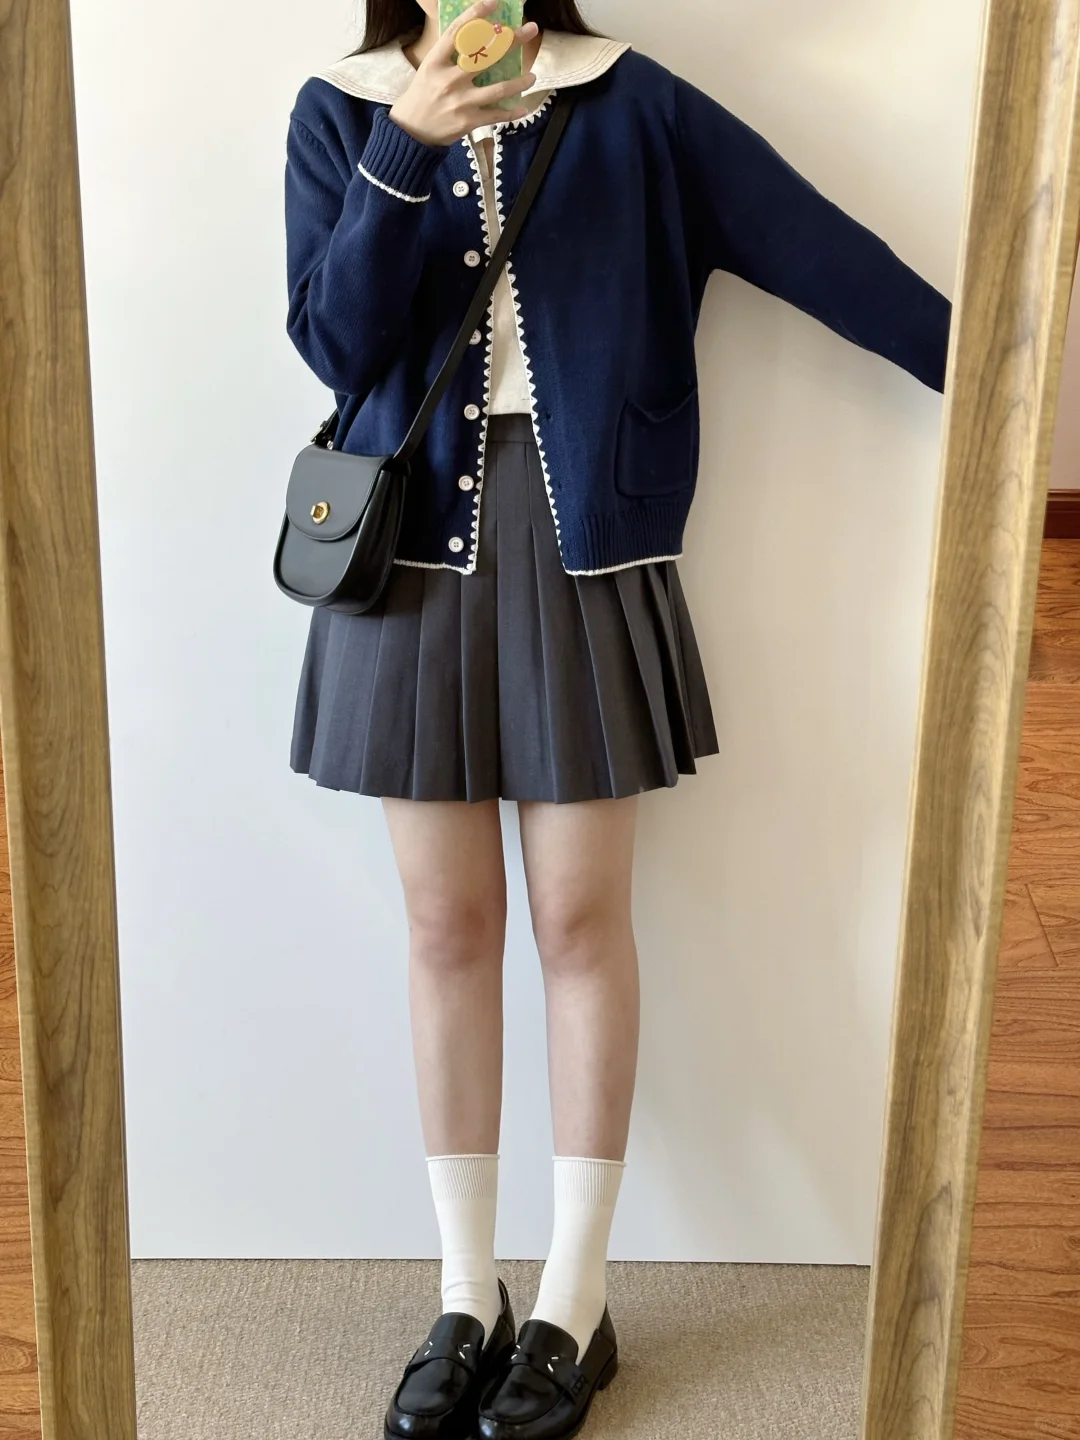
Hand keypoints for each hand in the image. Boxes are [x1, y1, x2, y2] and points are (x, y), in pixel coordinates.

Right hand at [389, 0, 538, 147]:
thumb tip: (477, 35)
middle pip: (486, 56)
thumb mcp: (430, 67)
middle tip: (530, 30)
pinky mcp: (468, 121)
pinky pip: (496, 115)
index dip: (476, 14)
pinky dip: (512, 112)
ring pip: (497, 89)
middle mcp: (449, 79)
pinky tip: (524, 107)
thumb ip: (450, 53)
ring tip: (532, 77)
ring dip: (519, 82)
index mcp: (436, 61)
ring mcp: (460, 101)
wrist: (412, 130)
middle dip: (512, 41)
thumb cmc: (424, 94)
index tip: (494, 2)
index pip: (458, 32)